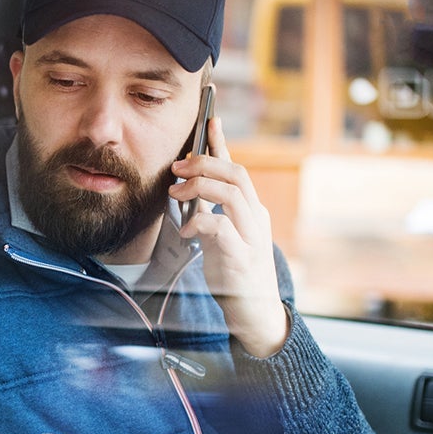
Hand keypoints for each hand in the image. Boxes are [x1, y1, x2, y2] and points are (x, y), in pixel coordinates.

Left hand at [168, 117, 288, 356]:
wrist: (255, 314)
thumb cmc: (235, 274)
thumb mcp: (221, 237)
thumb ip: (210, 214)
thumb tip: (187, 191)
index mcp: (251, 211)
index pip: (237, 168)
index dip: (222, 143)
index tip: (210, 119)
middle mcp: (256, 219)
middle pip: (236, 174)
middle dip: (204, 164)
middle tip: (177, 168)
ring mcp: (252, 237)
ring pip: (231, 194)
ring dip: (200, 187)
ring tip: (176, 193)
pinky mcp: (241, 258)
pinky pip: (222, 229)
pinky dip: (201, 222)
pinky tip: (189, 230)